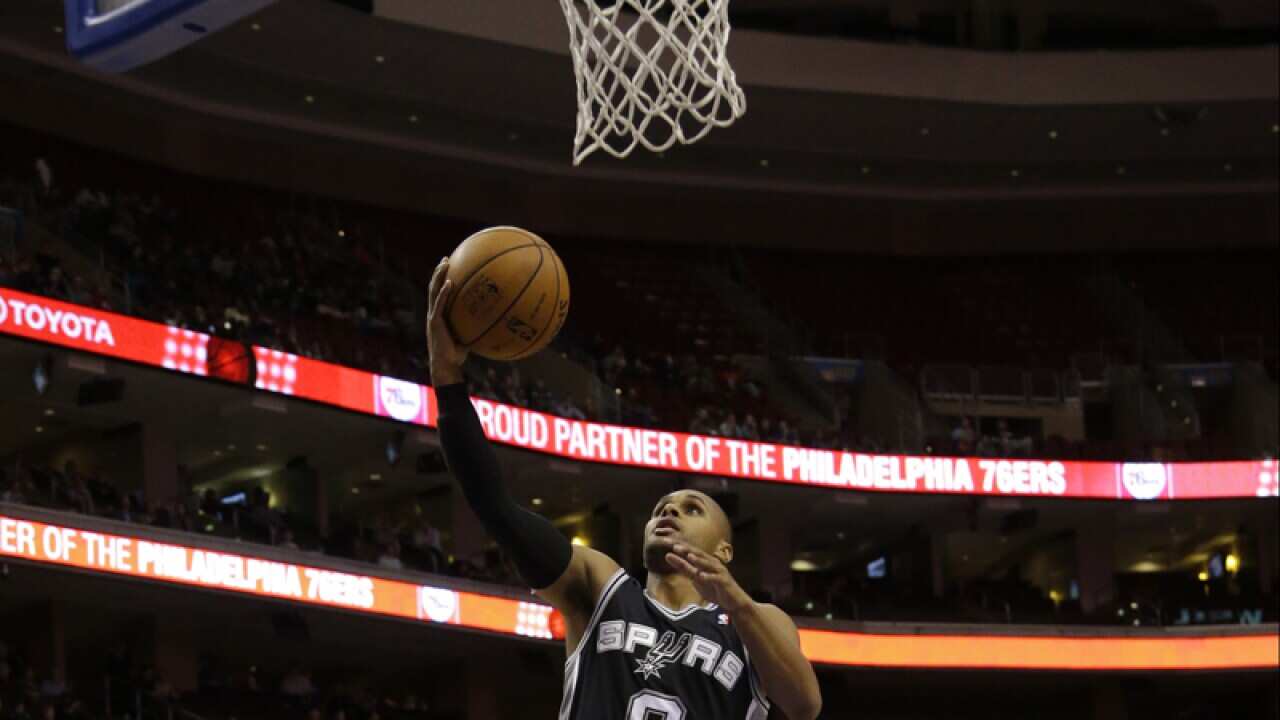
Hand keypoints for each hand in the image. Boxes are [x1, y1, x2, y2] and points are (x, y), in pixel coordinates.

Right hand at [427, 257, 467, 383]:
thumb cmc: (457, 355)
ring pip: (433, 292)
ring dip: (438, 276)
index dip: (441, 280)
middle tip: (445, 259)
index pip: (438, 293)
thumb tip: (493, 321)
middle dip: (438, 272)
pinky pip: (439, 305)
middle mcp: (434, 313)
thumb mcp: (468, 337)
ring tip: (445, 264)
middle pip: (433, 288)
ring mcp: (433, 317)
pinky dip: (444, 293)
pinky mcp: (435, 323)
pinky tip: (450, 283)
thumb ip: (476, 327)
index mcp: (439, 315)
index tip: (449, 266)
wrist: (446, 367)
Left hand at [665, 543, 751, 612]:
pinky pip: (715, 578)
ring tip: (689, 556)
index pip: (689, 551)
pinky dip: (708, 577)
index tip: (665, 542)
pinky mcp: (724, 581)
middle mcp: (711, 563)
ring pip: (707, 564)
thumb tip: (669, 556)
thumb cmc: (714, 588)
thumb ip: (684, 568)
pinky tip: (701, 576)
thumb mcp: (696, 578)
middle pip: (698, 554)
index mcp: (704, 561)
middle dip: (686, 550)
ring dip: (698, 560)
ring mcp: (718, 571)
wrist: (733, 601)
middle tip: (674, 545)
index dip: (678, 546)